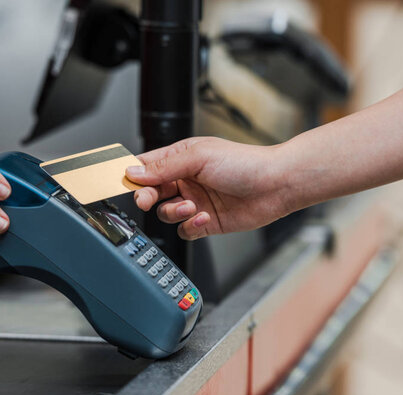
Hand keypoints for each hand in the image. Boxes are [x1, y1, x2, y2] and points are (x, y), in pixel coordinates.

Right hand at [126, 137, 291, 239]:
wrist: (275, 185)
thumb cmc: (245, 163)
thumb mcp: (199, 157)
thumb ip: (165, 167)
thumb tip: (135, 172)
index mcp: (181, 159)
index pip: (147, 166)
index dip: (134, 175)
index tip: (127, 183)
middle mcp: (186, 180)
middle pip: (152, 192)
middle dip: (148, 197)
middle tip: (148, 199)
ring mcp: (195, 202)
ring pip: (166, 213)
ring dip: (173, 212)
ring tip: (190, 206)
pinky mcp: (206, 222)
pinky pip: (184, 230)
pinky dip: (189, 226)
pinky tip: (204, 218)